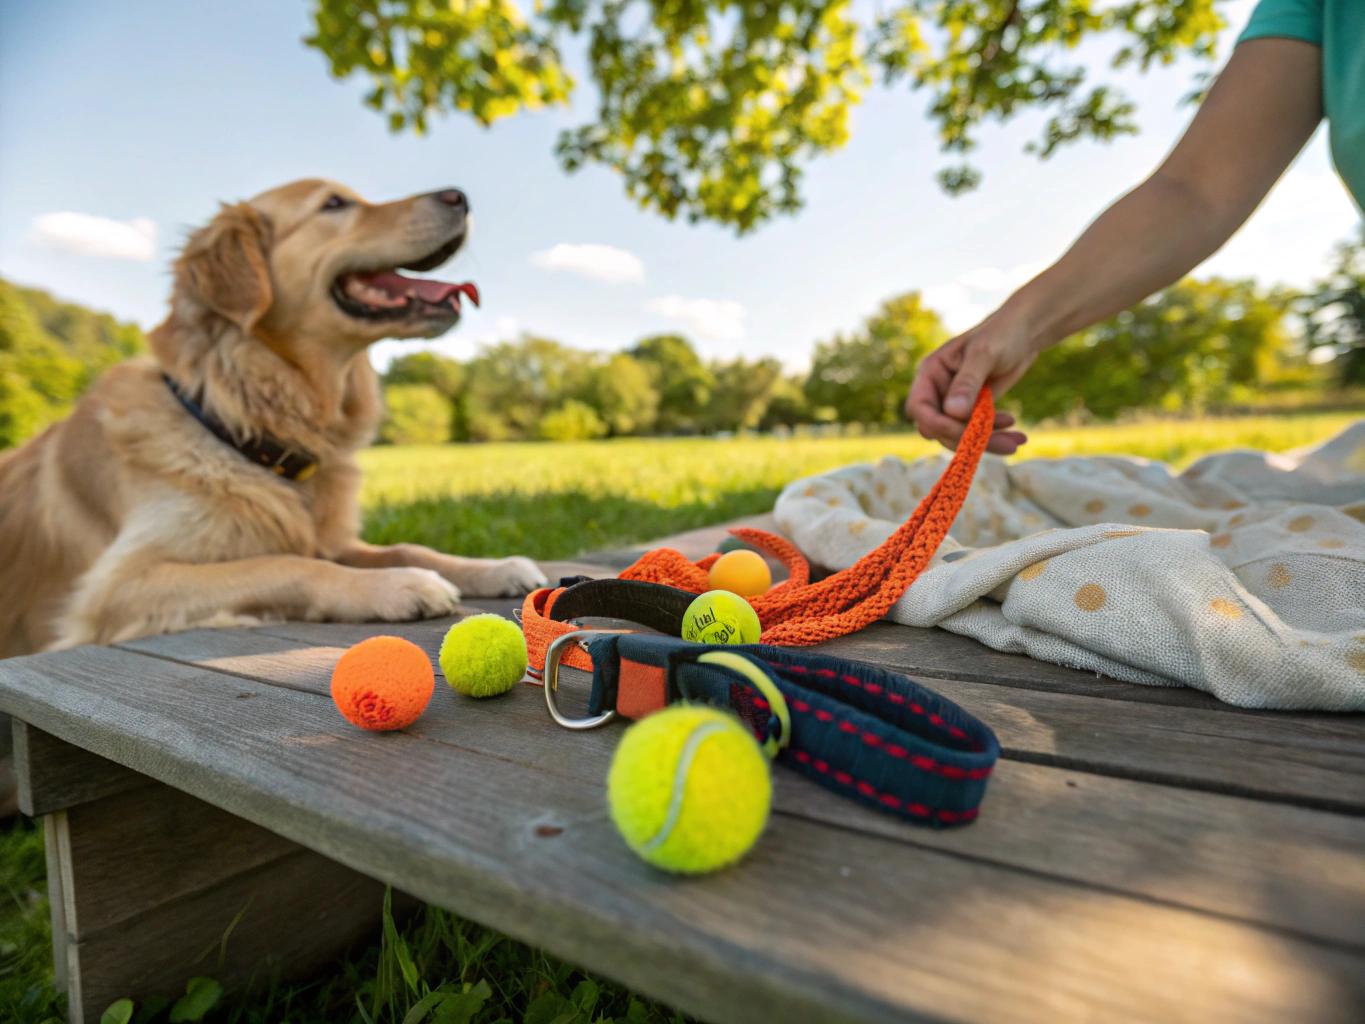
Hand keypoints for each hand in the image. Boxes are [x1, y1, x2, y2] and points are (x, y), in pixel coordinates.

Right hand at [905, 314, 1037, 454]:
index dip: (938, 425)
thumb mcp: (984, 354)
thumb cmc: (1001, 334)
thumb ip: (967, 382)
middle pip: (941, 428)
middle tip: (1006, 444)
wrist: (1024, 332)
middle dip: (970, 439)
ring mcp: (955, 403)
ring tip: (1017, 441)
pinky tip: (1016, 432)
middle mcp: (938, 391)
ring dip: (987, 442)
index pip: (920, 408)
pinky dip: (995, 436)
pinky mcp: (973, 410)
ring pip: (960, 435)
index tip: (965, 432)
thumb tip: (952, 411)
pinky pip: (977, 432)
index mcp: (931, 373)